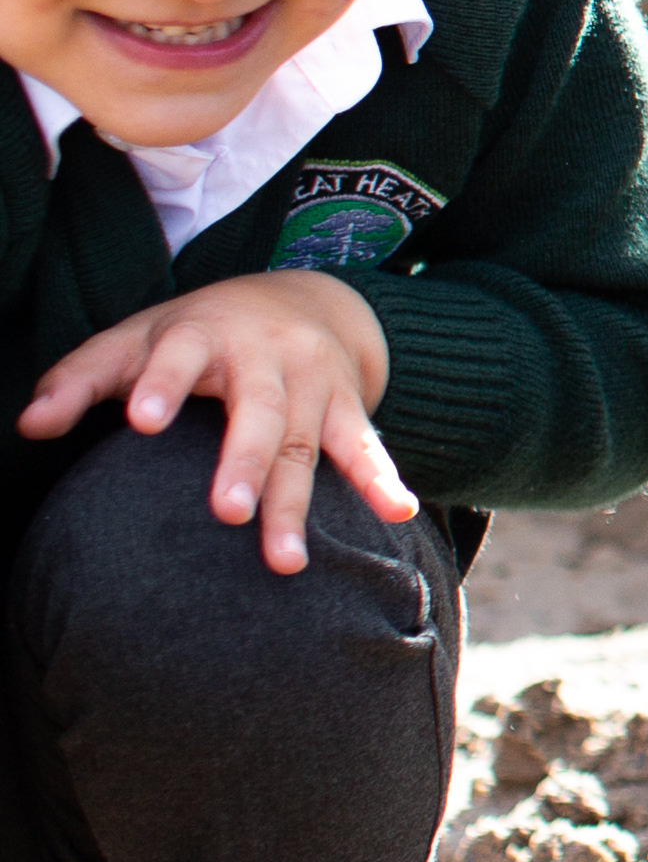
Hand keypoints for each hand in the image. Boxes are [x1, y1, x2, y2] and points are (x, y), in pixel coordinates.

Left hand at [20, 271, 411, 574]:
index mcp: (204, 334)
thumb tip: (27, 425)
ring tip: (284, 563)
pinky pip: (366, 447)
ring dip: (298, 503)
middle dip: (245, 462)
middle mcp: (267, 355)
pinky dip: (382, 480)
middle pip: (258, 412)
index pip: (178, 356)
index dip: (162, 384)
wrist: (307, 298)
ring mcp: (314, 383)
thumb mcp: (136, 339)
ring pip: (307, 445)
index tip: (142, 420)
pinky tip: (397, 513)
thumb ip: (79, 379)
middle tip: (227, 513)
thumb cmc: (196, 334)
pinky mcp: (349, 407)